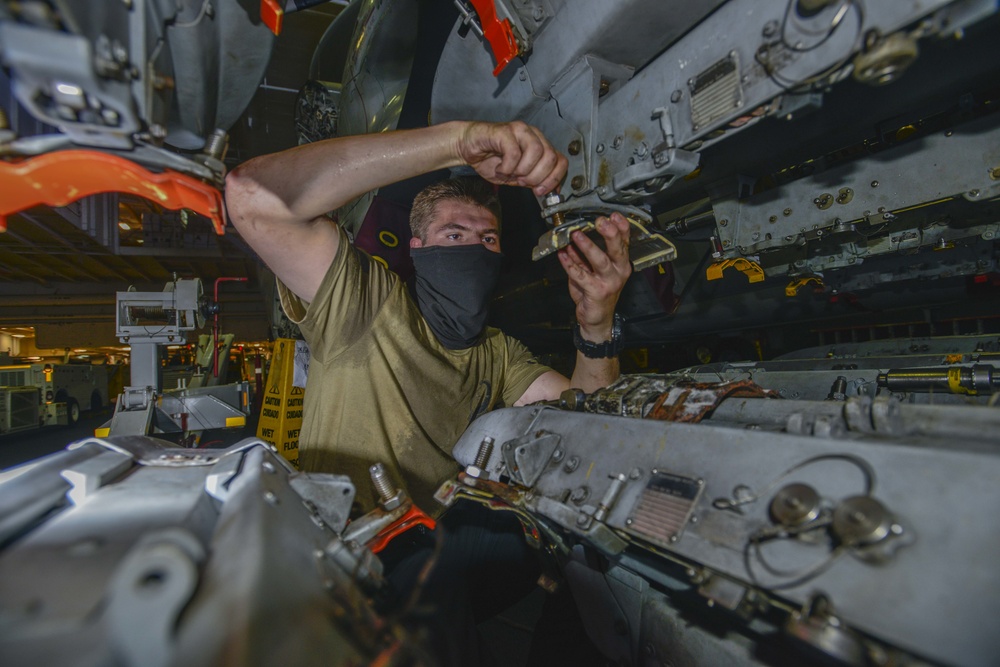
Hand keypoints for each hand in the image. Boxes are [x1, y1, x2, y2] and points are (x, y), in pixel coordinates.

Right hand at [457, 121, 567, 195]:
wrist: (468, 147)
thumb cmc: (491, 159)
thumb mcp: (517, 176)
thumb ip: (534, 180)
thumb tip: (553, 191)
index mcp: (539, 144)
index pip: (560, 160)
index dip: (554, 179)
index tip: (540, 191)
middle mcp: (533, 135)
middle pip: (550, 157)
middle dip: (537, 177)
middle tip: (521, 182)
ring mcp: (519, 130)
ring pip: (536, 152)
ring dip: (523, 170)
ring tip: (511, 173)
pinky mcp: (504, 131)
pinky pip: (514, 152)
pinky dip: (508, 167)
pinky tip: (500, 168)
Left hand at [558, 212, 631, 338]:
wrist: (597, 318)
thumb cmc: (596, 292)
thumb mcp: (593, 270)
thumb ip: (584, 255)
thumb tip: (574, 237)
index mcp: (621, 264)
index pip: (625, 242)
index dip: (621, 227)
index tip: (614, 215)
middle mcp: (619, 272)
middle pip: (618, 249)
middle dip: (610, 233)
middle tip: (600, 221)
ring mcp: (609, 282)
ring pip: (600, 261)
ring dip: (588, 246)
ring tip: (577, 235)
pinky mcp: (597, 292)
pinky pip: (581, 275)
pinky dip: (570, 264)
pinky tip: (563, 255)